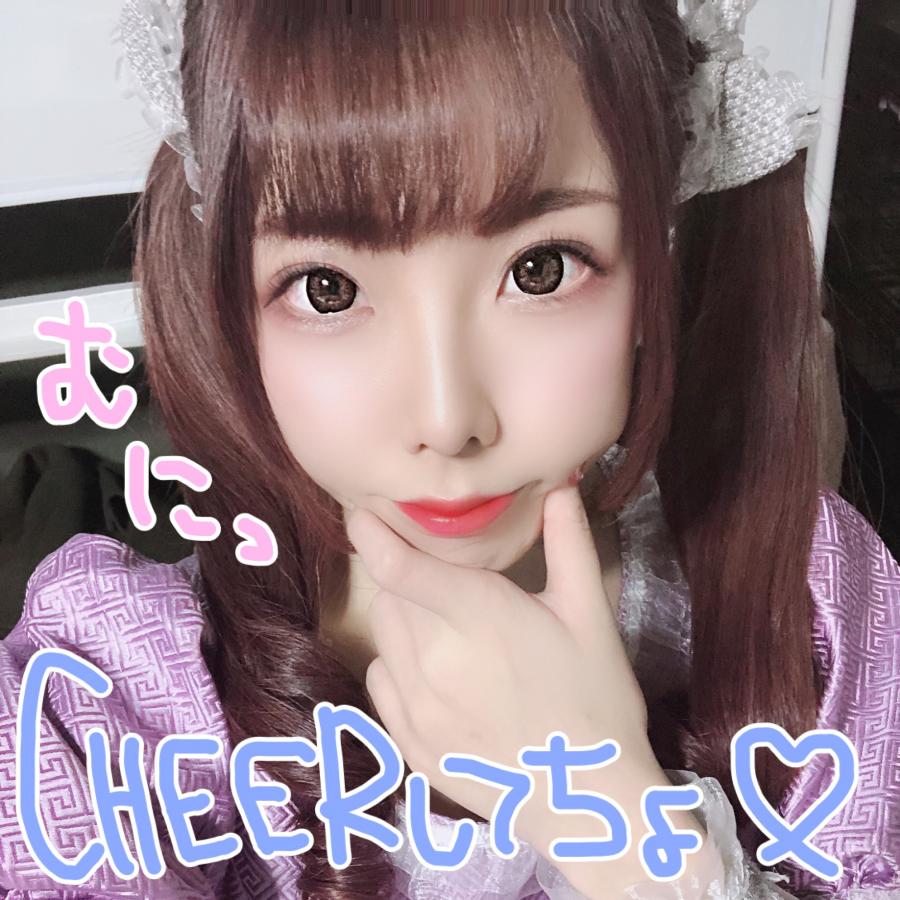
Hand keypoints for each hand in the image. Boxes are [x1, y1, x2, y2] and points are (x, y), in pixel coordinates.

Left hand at [345, 483, 653, 844]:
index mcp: (477, 617)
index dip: (371, 532)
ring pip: (383, 635)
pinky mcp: (409, 745)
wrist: (591, 802)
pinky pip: (381, 681)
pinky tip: (438, 673)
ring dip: (403, 618)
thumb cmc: (596, 699)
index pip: (398, 565)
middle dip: (406, 576)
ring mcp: (416, 707)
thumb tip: (561, 485)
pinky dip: (399, 664)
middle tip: (444, 581)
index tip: (361, 511)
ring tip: (447, 627)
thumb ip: (570, 543)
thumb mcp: (590, 615)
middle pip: (389, 595)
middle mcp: (433, 659)